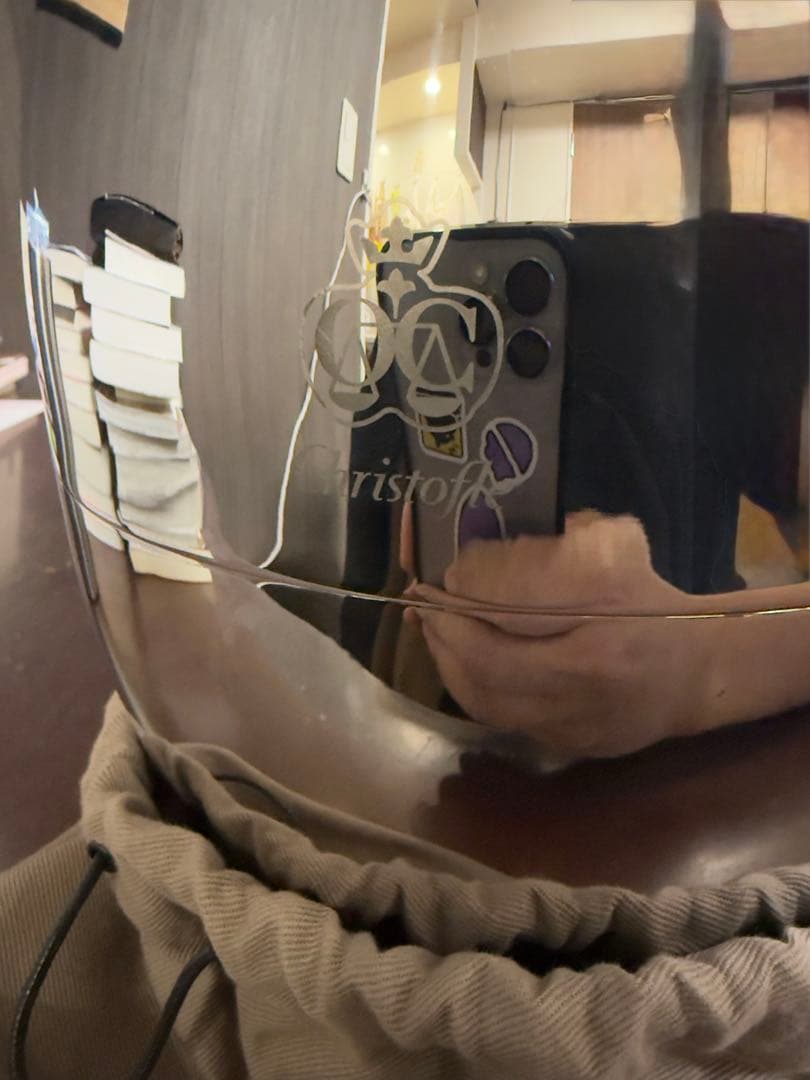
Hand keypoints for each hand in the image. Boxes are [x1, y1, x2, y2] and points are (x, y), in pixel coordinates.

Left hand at [406, 512, 721, 757]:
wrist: (696, 675)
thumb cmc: (653, 604)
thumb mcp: (622, 550)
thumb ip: (571, 536)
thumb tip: (496, 544)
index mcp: (603, 638)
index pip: (516, 622)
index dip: (468, 604)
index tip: (442, 579)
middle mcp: (584, 690)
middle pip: (490, 668)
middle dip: (447, 635)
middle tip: (422, 605)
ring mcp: (571, 725)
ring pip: (486, 701)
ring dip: (448, 663)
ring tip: (431, 630)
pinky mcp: (562, 744)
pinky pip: (498, 718)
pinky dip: (468, 686)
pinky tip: (457, 660)